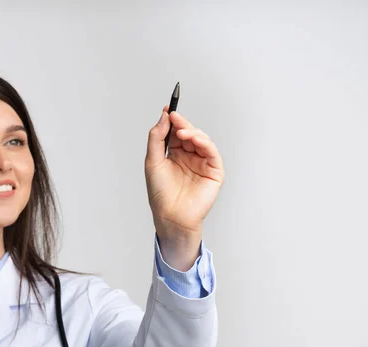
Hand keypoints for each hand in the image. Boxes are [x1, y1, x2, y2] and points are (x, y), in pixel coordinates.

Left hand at [145, 107, 224, 269]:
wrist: (171, 215)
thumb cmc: (161, 193)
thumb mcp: (153, 161)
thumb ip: (157, 138)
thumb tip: (163, 116)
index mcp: (175, 154)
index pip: (176, 132)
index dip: (173, 120)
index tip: (168, 109)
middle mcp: (189, 157)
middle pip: (190, 133)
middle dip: (182, 124)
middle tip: (175, 117)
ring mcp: (202, 163)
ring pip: (202, 140)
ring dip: (193, 132)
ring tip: (183, 131)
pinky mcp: (214, 171)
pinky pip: (212, 153)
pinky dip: (205, 143)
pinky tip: (195, 139)